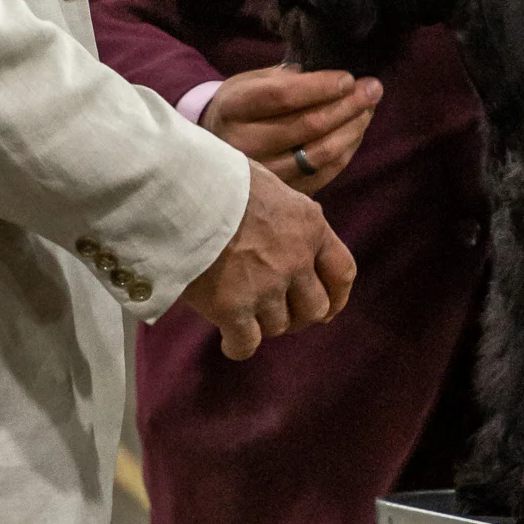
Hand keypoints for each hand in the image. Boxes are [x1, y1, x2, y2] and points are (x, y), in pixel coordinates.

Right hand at [181, 159, 355, 358]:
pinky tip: (228, 338)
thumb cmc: (219, 178)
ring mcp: (266, 286)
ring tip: (244, 312)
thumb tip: (290, 229)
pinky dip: (238, 345)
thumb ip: (286, 214)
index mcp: (309, 225)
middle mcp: (296, 259)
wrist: (181, 191)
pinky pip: (246, 344)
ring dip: (264, 323)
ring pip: (279, 326)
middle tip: (279, 312)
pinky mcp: (233, 308)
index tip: (329, 308)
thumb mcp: (269, 184)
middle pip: (315, 309)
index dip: (337, 295)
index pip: (342, 271)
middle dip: (299, 315)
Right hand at [204, 64, 382, 194]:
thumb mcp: (251, 82)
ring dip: (353, 129)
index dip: (321, 86)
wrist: (212, 151)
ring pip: (321, 153)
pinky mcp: (280, 193)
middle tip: (374, 88)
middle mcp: (245, 144)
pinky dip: (346, 152)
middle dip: (349, 104)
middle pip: (309, 125)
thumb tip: (336, 80)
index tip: (349, 78)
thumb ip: (288, 78)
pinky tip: (356, 133)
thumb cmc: (241, 107)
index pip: (284, 96)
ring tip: (369, 109)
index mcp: (236, 108)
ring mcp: (263, 175)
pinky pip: (324, 174)